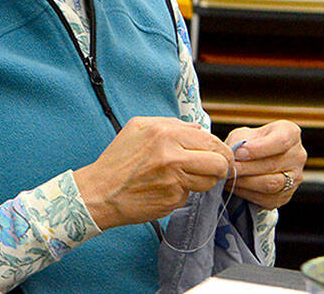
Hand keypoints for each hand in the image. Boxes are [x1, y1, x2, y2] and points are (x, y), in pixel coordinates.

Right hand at [73, 116, 233, 230]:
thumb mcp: (139, 127)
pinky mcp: (172, 200)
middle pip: (219, 164)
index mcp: (166, 133)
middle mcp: (172, 156)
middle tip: (215, 169)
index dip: (221, 151)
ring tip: (184, 176)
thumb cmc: (118, 159)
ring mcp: (174, 181)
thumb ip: (172, 124)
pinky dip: (182, 192)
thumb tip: (199, 129)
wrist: (101, 191)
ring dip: (203, 181)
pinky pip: (190, 195)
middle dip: (221, 167)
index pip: (212, 142)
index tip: (221, 156)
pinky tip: (165, 187)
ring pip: (209, 182)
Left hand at [225, 120, 306, 209]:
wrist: (255, 160)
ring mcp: (295, 178)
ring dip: (246, 182)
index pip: (281, 141)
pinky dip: (248, 193)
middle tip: (229, 168)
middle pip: (273, 165)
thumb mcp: (243, 134)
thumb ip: (240, 142)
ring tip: (229, 177)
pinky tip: (235, 186)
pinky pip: (267, 198)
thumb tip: (237, 155)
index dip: (259, 149)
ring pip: (271, 184)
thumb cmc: (249, 143)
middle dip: (247, 167)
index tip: (239, 152)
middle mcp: (298, 155)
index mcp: (290, 133)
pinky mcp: (285, 196)